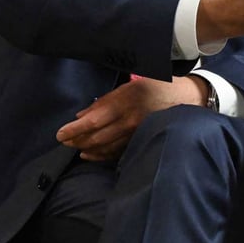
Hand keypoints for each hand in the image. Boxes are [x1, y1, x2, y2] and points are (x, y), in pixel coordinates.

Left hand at [55, 76, 206, 161]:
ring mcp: (136, 134)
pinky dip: (101, 155)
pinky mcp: (140, 141)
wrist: (183, 98)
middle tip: (64, 142)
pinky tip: (91, 154)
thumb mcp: (128, 87)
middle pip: (96, 137)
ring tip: (75, 148)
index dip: (74, 130)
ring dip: (87, 150)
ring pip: (105, 148)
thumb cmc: (154, 87)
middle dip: (77, 141)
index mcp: (124, 103)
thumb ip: (104, 102)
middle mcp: (129, 121)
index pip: (93, 121)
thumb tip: (81, 116)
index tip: (60, 134)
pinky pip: (117, 152)